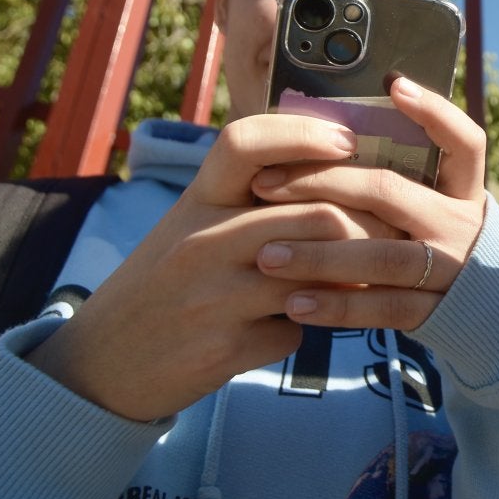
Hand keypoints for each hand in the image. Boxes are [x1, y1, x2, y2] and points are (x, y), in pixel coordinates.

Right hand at [27, 115, 373, 420]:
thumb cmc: (166, 282)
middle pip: (312, 215)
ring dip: (348, 280)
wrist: (104, 363)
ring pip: (315, 276)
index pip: (245, 142)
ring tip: (367, 276)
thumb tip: (332, 170)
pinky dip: (308, 328)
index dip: (302, 134)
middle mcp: (200, 241)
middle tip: (395, 230)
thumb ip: (246, 199)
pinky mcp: (223, 349)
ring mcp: (212, 297)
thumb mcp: (191, 224)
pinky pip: (294, 331)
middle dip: (367, 226)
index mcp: (195, 200)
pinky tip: (301, 324)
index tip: (346, 140)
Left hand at [251, 77, 489, 329]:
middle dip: (321, 184)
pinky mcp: (434, 312)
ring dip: (319, 255)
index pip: (464, 140)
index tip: (394, 84)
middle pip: (390, 192)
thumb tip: (328, 135)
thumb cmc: (438, 244)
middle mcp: (460, 223)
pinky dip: (336, 306)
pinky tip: (294, 303)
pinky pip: (381, 308)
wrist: (493, 312)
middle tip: (263, 183)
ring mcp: (450, 270)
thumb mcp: (436, 206)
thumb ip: (401, 178)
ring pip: (381, 256)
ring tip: (266, 256)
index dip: (434, 111)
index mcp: (463, 190)